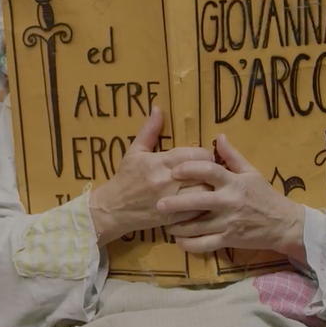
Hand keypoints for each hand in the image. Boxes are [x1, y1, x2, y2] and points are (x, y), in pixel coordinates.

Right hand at [88, 107, 213, 244]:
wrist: (113, 208)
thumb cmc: (125, 177)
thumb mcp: (134, 151)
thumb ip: (149, 130)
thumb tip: (158, 108)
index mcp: (159, 163)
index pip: (194, 155)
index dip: (205, 154)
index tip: (205, 156)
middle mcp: (167, 182)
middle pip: (203, 173)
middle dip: (211, 171)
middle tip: (212, 171)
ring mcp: (171, 201)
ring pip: (203, 193)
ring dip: (210, 189)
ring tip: (211, 186)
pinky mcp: (173, 218)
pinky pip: (197, 212)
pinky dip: (204, 206)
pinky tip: (204, 202)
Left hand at [158, 134, 306, 257]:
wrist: (283, 224)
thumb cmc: (264, 195)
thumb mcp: (251, 172)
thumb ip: (232, 156)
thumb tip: (218, 136)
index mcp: (234, 182)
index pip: (210, 171)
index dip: (190, 169)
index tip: (174, 170)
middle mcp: (229, 202)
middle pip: (198, 201)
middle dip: (176, 203)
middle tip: (158, 203)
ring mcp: (228, 223)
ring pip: (198, 226)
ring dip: (179, 226)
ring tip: (164, 223)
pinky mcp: (229, 240)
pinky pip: (206, 244)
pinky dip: (190, 244)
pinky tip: (179, 241)